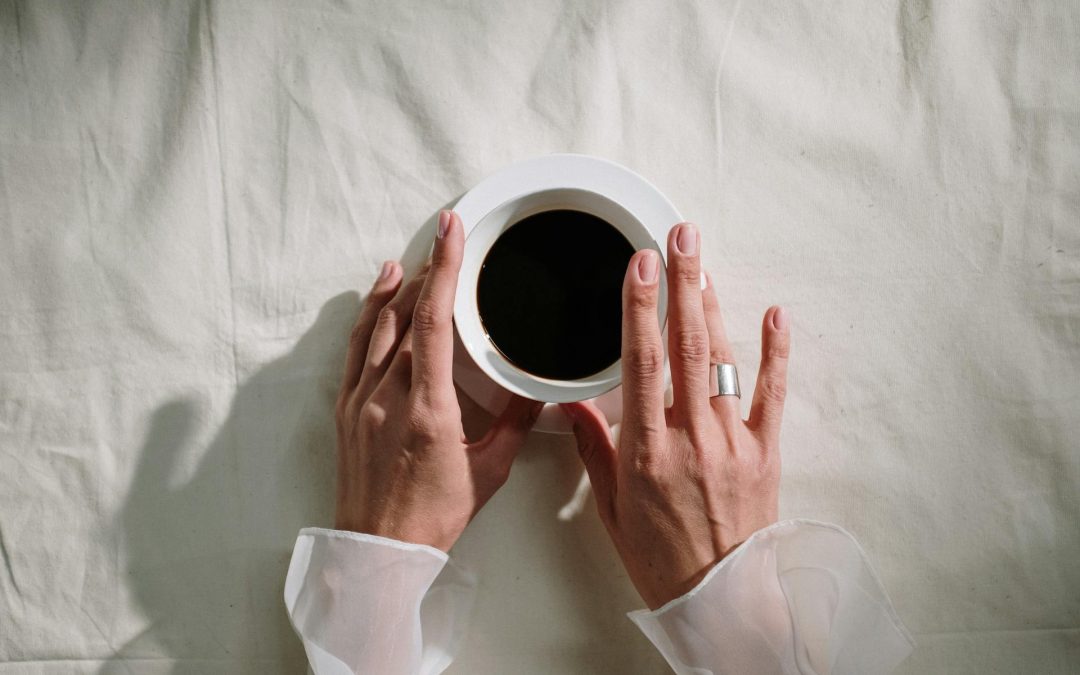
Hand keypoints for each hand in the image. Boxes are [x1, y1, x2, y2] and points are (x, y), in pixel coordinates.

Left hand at [335, 211, 543, 551]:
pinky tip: (378, 302)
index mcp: (428, 410)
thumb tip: (536, 390)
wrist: (379, 551)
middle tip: (443, 240)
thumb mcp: (489, 470)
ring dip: (394, 290)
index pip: (433, 321)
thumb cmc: (432, 518)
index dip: (442, 269)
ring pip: (375, 328)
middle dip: (427, 271)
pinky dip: (367, 319)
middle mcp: (387, 398)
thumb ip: (514, 423)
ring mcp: (360, 402)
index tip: (450, 233)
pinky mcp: (345, 410)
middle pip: (405, 315)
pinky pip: (354, 351)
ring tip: (410, 260)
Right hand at [561, 223, 790, 608]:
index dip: (641, 308)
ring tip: (703, 263)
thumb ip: (595, 451)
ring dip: (714, 307)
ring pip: (724, 362)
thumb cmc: (662, 559)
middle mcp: (692, 440)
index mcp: (648, 453)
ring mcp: (733, 443)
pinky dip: (776, 353)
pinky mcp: (765, 453)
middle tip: (680, 237)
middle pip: (688, 347)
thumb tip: (575, 406)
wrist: (721, 600)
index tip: (640, 265)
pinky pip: (773, 395)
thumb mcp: (611, 509)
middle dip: (683, 284)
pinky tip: (776, 315)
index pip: (642, 364)